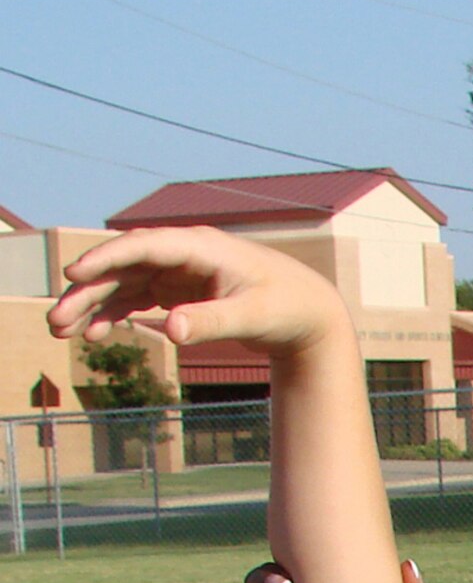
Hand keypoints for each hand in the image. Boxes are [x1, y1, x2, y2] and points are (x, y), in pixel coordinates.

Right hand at [48, 225, 346, 355]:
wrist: (308, 314)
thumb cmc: (285, 309)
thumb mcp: (251, 317)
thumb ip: (210, 322)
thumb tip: (170, 329)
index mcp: (199, 248)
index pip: (141, 247)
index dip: (106, 259)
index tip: (75, 274)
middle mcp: (182, 255)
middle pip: (123, 268)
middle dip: (87, 292)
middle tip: (55, 321)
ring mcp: (178, 273)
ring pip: (124, 284)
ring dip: (93, 305)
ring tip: (62, 332)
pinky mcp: (180, 292)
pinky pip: (138, 300)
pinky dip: (115, 314)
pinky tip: (95, 334)